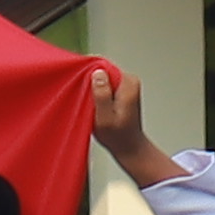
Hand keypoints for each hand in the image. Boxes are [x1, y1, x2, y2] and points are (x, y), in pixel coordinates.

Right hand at [84, 61, 171, 186]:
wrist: (129, 147)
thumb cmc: (118, 137)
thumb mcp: (105, 117)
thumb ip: (102, 94)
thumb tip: (97, 73)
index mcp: (128, 84)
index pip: (103, 67)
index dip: (89, 77)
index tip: (85, 91)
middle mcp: (129, 81)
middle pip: (101, 72)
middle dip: (91, 85)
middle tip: (90, 104)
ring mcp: (125, 85)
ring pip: (101, 79)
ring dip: (93, 92)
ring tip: (94, 108)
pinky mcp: (120, 91)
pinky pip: (103, 86)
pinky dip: (96, 96)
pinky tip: (96, 108)